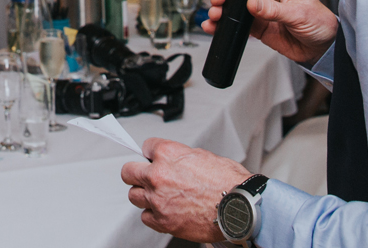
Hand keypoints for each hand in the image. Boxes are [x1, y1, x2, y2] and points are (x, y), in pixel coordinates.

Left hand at [121, 138, 248, 241]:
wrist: (238, 207)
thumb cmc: (228, 182)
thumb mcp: (203, 156)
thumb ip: (181, 157)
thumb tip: (173, 160)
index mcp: (168, 153)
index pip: (145, 147)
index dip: (152, 154)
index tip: (154, 159)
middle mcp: (158, 175)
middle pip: (128, 172)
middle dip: (137, 173)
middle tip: (145, 176)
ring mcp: (158, 199)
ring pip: (134, 195)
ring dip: (145, 195)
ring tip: (159, 196)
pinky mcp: (162, 220)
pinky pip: (145, 217)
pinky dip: (153, 215)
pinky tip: (165, 211)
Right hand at [205, 0, 336, 65]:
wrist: (322, 50)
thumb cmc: (320, 23)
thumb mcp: (298, 13)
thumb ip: (273, 9)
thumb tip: (252, 3)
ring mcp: (261, 8)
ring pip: (235, 3)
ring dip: (222, 7)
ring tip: (216, 14)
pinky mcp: (257, 25)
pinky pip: (237, 21)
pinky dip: (224, 23)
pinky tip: (216, 25)